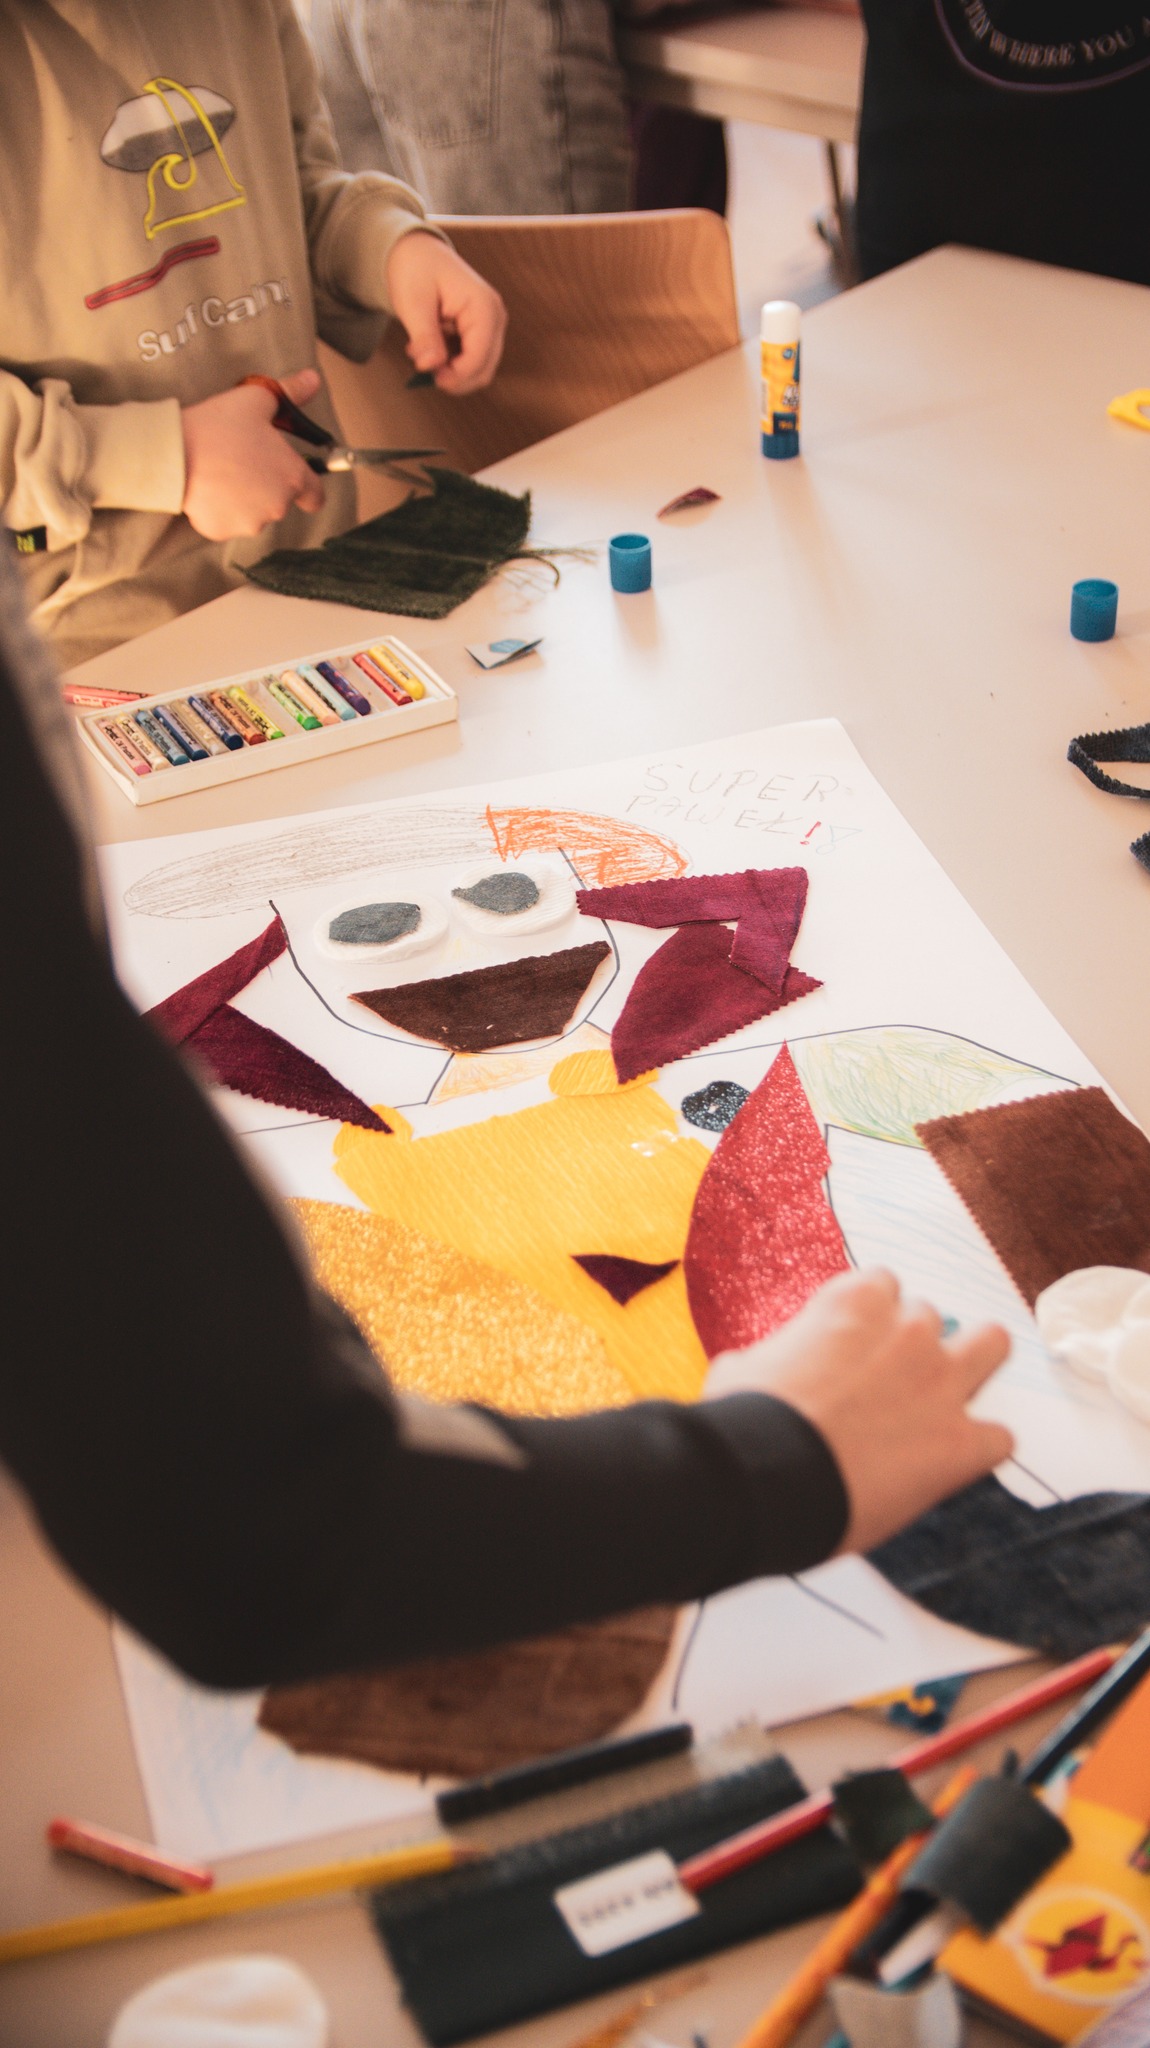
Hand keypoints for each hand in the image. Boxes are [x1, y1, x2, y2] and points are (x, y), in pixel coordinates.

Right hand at [181, 369, 325, 541]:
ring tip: (220, 471)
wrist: (174, 452)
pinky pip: (225, 521)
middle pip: (279, 501)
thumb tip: (313, 379)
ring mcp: (249, 522)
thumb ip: (291, 392)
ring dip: (243, 498)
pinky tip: (206, 487)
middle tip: (241, 460)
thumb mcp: (257, 399)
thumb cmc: (218, 425)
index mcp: (292, 476)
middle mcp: (277, 506)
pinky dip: (218, 509)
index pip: (314, 496)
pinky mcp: (222, 531)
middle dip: (266, 485)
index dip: (305, 487)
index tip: (289, 476)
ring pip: (252, 513)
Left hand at [386, 230, 505, 394]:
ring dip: (450, 371)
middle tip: (423, 369)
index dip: (457, 376)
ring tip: (421, 351)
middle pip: (483, 370)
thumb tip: (429, 366)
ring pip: (478, 370)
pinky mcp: (481, 333)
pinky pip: (470, 361)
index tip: (431, 379)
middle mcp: (495, 318)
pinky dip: (449, 364)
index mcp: (484, 307)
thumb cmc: (415, 269)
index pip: (479, 357)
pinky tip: (428, 348)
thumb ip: (424, 336)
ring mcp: (490, 326)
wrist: (416, 252)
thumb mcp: (414, 302)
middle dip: (453, 377)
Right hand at [705, 1268, 1013, 1553]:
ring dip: (974, 1366)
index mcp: (854, 1302)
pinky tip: (948, 1467)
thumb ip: (779, 1354)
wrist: (767, 1478)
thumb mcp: (744, 1365)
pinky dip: (977, 1451)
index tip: (851, 1348)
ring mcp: (942, 1383)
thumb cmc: (745, 1419)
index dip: (867, 1319)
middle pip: (929, 1317)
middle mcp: (908, 1330)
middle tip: (883, 1388)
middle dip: (910, 1348)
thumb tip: (767, 1369)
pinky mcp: (962, 1442)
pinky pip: (1000, 1437)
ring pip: (993, 1345)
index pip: (882, 1285)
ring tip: (945, 1401)